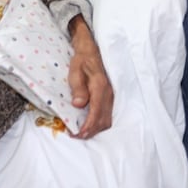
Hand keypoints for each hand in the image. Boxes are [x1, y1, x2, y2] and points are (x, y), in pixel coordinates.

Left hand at [67, 17, 112, 138]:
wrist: (91, 51)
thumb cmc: (82, 61)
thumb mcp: (75, 71)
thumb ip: (78, 88)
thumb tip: (78, 104)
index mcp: (100, 86)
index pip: (96, 112)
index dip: (87, 126)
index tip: (77, 134)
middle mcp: (109, 93)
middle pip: (104, 120)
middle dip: (91, 131)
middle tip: (77, 136)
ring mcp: (111, 96)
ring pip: (107, 119)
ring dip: (96, 129)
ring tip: (82, 132)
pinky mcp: (111, 97)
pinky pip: (108, 114)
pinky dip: (99, 123)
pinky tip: (90, 124)